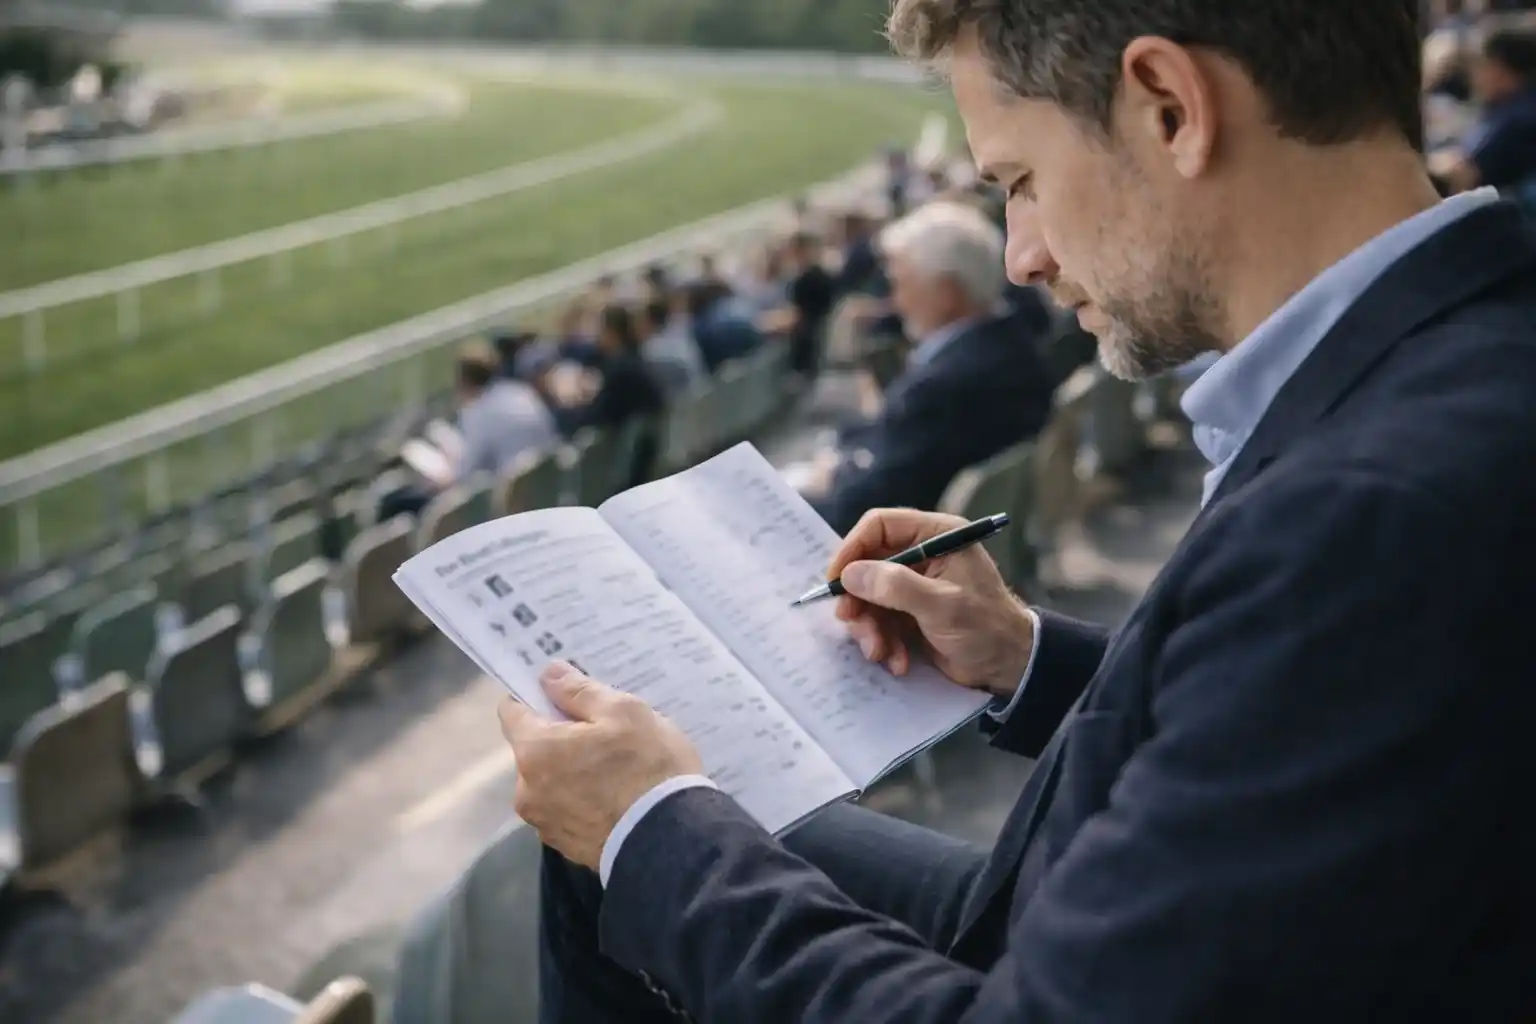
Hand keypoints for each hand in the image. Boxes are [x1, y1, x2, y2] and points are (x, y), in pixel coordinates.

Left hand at [498, 662, 703, 870]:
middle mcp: (527, 790)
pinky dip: (582, 801)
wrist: (671, 840)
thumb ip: (579, 691)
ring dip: (571, 772)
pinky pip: (566, 810)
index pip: (512, 710)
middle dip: (560, 738)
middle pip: (533, 749)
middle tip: (604, 734)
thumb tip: (548, 675)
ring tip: (615, 771)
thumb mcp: (624, 712)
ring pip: (550, 782)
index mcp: (534, 751)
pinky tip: (615, 799)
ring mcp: (544, 823)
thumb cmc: (647, 767)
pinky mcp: (565, 847)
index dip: (537, 697)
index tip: (565, 696)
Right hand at [827, 508, 1034, 699]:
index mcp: (937, 535)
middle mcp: (923, 554)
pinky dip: (883, 641)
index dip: (852, 548)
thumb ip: (896, 586)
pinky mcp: (910, 612)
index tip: (835, 578)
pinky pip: (880, 620)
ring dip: (870, 627)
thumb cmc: (986, 628)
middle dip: (858, 597)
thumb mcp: (942, 606)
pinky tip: (898, 661)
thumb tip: (850, 574)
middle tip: (851, 621)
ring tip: (880, 652)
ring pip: (869, 596)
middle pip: (868, 563)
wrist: (1009, 667)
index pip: (881, 525)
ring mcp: (915, 585)